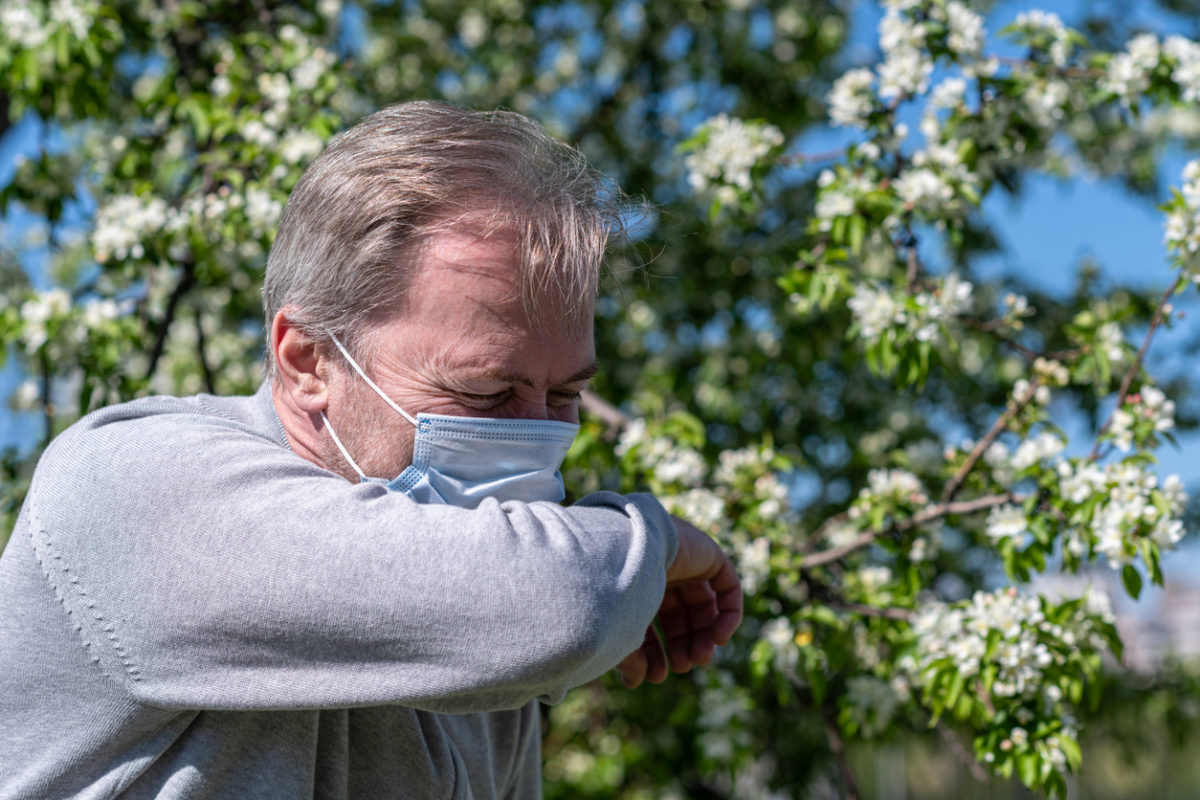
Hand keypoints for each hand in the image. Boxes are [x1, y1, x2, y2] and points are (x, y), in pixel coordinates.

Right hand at [617, 515, 742, 687]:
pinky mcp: (708, 554)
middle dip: (682, 646)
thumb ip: (630, 659)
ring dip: (705, 636)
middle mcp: (658, 570)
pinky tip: (719, 639)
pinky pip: (727, 587)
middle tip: (682, 667)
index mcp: (632, 584)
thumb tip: (636, 682)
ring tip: (701, 658)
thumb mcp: (619, 633)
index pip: (648, 621)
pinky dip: (728, 615)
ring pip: (703, 605)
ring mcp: (684, 561)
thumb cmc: (613, 592)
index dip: (652, 652)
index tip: (654, 676)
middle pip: (678, 616)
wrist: (623, 552)